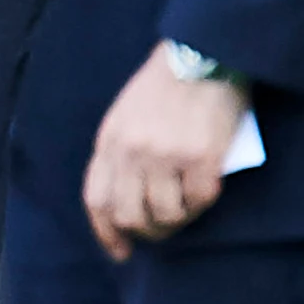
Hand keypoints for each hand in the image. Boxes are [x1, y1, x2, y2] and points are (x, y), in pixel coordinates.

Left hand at [84, 52, 250, 260]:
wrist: (203, 52)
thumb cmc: (166, 84)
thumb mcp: (126, 115)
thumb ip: (121, 152)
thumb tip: (128, 199)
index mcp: (109, 140)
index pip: (96, 200)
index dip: (106, 233)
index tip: (121, 251)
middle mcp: (132, 152)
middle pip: (129, 216)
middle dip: (146, 232)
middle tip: (163, 229)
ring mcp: (166, 156)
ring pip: (166, 214)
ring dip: (179, 218)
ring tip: (188, 204)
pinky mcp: (201, 157)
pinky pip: (199, 200)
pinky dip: (203, 201)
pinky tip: (207, 187)